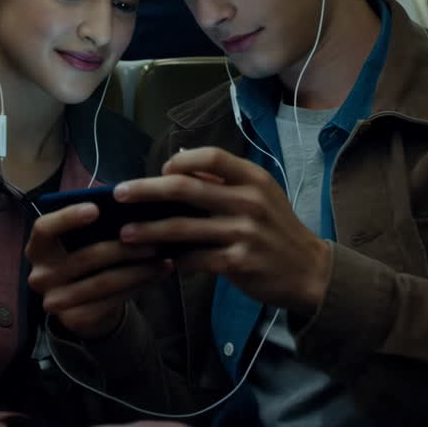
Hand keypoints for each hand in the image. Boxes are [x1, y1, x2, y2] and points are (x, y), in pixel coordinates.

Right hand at [25, 202, 173, 340]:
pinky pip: (111, 301)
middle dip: (124, 247)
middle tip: (154, 238)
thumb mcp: (80, 240)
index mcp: (37, 248)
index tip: (96, 208)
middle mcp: (40, 275)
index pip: (44, 228)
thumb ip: (93, 223)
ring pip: (104, 281)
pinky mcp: (73, 319)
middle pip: (85, 257)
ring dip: (138, 269)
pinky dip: (139, 286)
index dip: (68, 217)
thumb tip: (126, 204)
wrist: (82, 305)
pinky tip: (158, 274)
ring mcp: (55, 300)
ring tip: (162, 257)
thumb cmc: (85, 258)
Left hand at [115, 147, 331, 318]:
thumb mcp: (260, 194)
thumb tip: (179, 161)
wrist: (308, 270)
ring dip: (148, 230)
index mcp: (253, 178)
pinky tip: (156, 260)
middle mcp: (249, 201)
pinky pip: (194, 258)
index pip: (210, 157)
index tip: (160, 170)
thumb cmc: (276, 228)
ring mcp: (243, 232)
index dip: (180, 161)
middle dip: (146, 190)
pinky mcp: (237, 262)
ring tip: (125, 234)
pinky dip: (172, 259)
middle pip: (185, 188)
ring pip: (182, 227)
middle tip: (119, 194)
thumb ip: (223, 179)